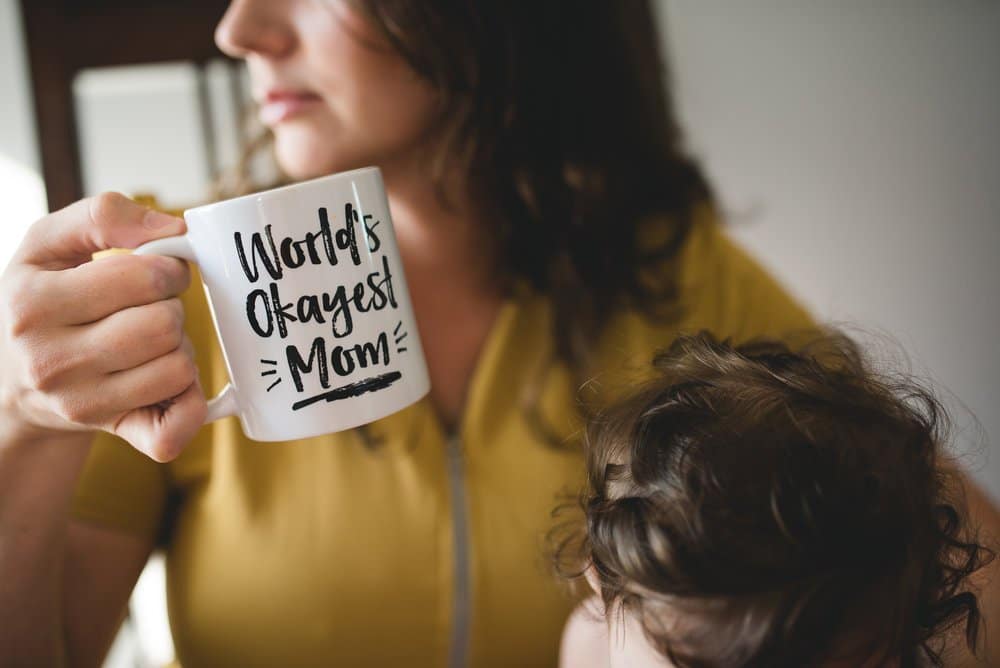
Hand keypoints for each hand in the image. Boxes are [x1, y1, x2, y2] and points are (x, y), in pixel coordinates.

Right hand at [0, 193, 206, 460]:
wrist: (14, 381)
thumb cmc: (42, 302)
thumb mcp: (48, 245)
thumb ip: (104, 216)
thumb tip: (174, 229)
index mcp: (35, 304)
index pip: (143, 277)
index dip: (166, 268)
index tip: (156, 272)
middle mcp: (52, 360)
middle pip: (165, 325)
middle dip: (171, 309)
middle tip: (150, 309)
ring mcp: (82, 404)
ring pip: (179, 368)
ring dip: (179, 349)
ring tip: (151, 343)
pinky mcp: (114, 432)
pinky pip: (175, 428)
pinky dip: (190, 403)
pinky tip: (171, 384)